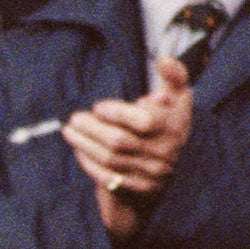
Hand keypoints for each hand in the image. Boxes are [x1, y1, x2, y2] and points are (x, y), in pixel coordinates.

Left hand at [63, 54, 192, 238]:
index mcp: (176, 127)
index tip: (99, 106)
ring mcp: (151, 174)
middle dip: (92, 128)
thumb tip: (164, 59)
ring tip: (69, 131)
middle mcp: (165, 152)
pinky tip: (79, 151)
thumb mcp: (179, 99)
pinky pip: (108, 178)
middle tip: (74, 118)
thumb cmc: (171, 124)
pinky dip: (89, 163)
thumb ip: (174, 76)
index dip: (117, 113)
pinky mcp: (139, 189)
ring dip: (85, 144)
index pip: (143, 121)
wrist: (176, 169)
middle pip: (120, 141)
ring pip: (110, 159)